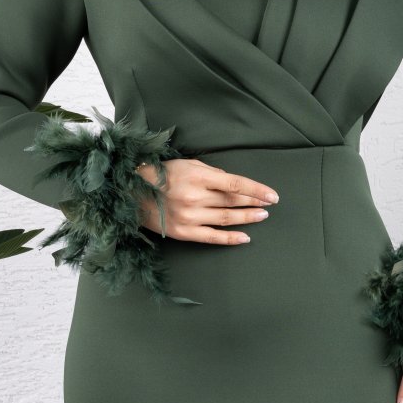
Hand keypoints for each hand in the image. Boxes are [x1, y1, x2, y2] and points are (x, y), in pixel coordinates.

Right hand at [134, 158, 278, 243]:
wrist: (130, 193)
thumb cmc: (159, 175)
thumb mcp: (186, 164)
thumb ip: (211, 173)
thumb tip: (232, 183)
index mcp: (197, 176)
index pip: (235, 184)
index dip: (256, 190)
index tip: (272, 195)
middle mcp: (194, 197)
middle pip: (233, 201)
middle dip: (254, 202)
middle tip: (269, 204)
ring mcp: (189, 216)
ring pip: (226, 218)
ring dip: (247, 218)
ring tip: (261, 216)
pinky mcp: (183, 232)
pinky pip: (212, 237)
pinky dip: (230, 238)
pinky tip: (245, 237)